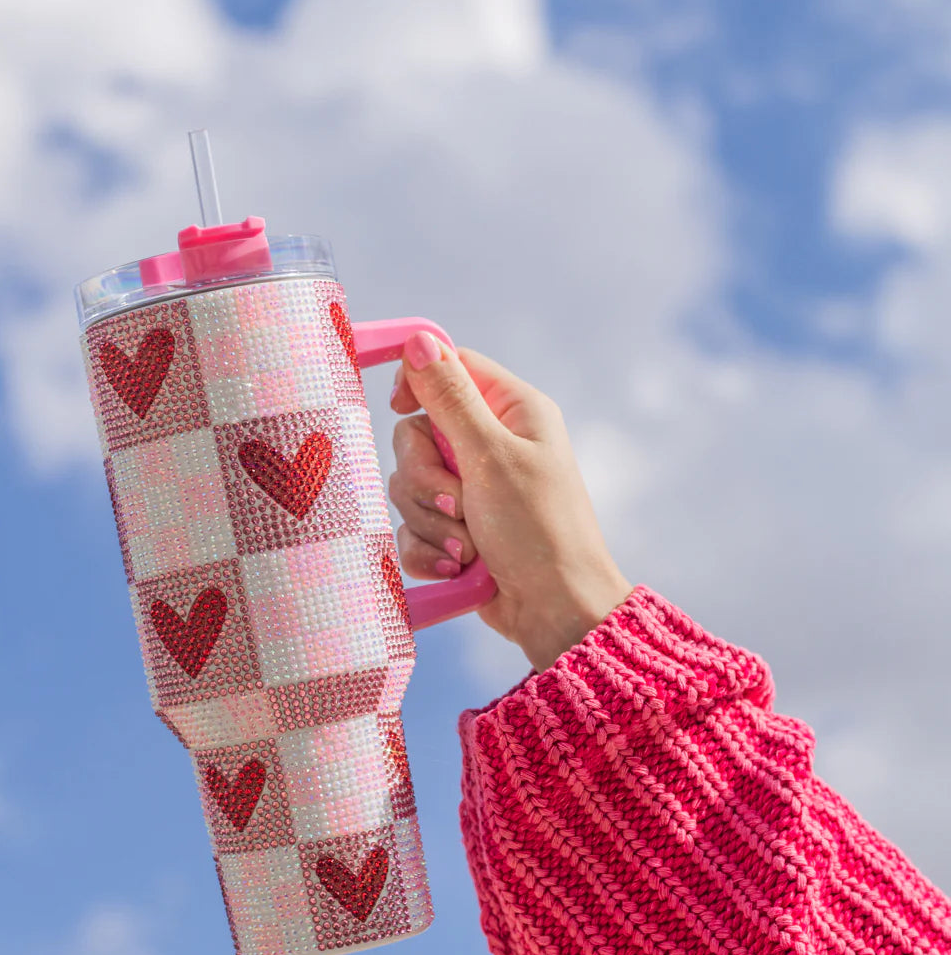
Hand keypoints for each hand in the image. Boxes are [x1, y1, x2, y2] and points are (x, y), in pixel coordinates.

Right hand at [388, 331, 632, 672]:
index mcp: (512, 411)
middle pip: (416, 432)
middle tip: (459, 502)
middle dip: (426, 477)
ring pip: (408, 484)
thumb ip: (450, 399)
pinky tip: (456, 567)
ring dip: (431, 520)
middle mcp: (490, 444)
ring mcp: (471, 490)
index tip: (400, 407)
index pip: (449, 368)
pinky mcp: (454, 531)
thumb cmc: (539, 531)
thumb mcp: (492, 457)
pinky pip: (411, 527)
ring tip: (467, 546)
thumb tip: (418, 341)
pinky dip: (427, 549)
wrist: (554, 613)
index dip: (417, 382)